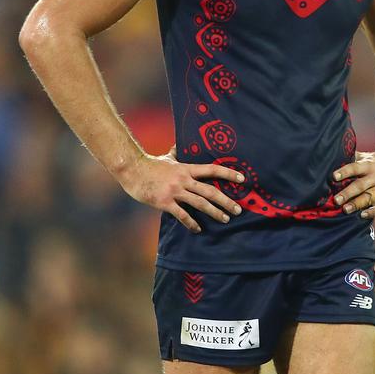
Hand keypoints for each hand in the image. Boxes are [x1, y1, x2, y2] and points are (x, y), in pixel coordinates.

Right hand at [118, 147, 245, 232]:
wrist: (132, 169)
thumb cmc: (149, 164)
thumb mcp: (166, 157)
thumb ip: (175, 152)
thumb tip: (178, 144)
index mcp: (187, 168)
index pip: (212, 169)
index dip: (229, 173)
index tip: (243, 179)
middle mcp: (184, 179)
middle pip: (210, 190)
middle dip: (226, 201)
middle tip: (238, 210)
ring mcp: (175, 191)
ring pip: (200, 203)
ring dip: (215, 212)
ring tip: (225, 219)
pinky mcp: (164, 202)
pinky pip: (182, 214)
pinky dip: (191, 223)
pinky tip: (198, 229)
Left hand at [331, 151, 374, 219]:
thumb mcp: (364, 158)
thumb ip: (350, 159)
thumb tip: (330, 158)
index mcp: (369, 165)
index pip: (355, 168)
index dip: (345, 172)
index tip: (334, 177)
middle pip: (361, 185)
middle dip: (348, 193)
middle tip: (336, 200)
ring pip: (371, 196)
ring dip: (358, 203)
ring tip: (345, 209)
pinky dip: (374, 211)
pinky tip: (363, 215)